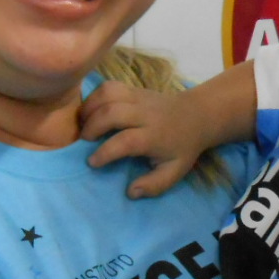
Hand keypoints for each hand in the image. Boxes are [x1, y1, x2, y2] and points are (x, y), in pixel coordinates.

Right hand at [80, 81, 205, 197]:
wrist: (196, 115)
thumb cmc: (182, 147)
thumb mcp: (174, 171)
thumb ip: (154, 185)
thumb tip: (131, 192)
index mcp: (155, 135)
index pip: (126, 140)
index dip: (106, 152)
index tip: (93, 162)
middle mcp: (145, 113)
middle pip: (112, 112)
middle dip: (92, 127)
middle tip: (83, 141)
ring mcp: (139, 97)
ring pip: (108, 94)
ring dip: (89, 108)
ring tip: (82, 124)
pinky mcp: (134, 89)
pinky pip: (109, 86)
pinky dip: (94, 96)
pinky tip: (91, 110)